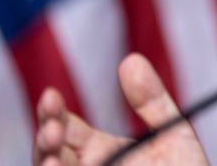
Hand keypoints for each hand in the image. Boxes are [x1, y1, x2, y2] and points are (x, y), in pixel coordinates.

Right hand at [33, 53, 209, 165]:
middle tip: (52, 124)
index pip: (64, 127)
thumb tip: (130, 60)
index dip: (53, 111)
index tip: (52, 95)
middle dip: (45, 135)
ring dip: (46, 160)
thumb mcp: (172, 133)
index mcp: (98, 150)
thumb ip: (152, 100)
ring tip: (54, 147)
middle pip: (50, 152)